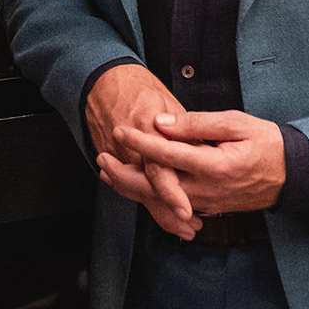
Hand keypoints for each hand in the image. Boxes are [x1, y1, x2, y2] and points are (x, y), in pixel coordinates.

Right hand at [85, 64, 199, 238]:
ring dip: (158, 211)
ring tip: (182, 227)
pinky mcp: (112, 158)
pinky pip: (128, 185)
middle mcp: (131, 144)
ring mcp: (118, 154)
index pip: (159, 168)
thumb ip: (186, 127)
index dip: (172, 193)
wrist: (103, 80)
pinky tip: (159, 210)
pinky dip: (144, 199)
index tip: (187, 212)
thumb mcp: (169, 100)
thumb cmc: (139, 87)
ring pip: (138, 192)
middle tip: (190, 228)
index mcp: (148, 127)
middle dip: (167, 213)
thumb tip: (205, 149)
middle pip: (147, 188)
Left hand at [112, 110, 286, 215]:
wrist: (292, 175)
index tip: (119, 129)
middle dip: (124, 173)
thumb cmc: (266, 143)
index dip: (140, 141)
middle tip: (101, 157)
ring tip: (108, 172)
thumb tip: (161, 123)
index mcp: (212, 166)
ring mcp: (205, 202)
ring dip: (131, 186)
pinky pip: (171, 205)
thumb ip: (197, 124)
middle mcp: (205, 190)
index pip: (166, 154)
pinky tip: (134, 185)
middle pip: (154, 186)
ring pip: (159, 199)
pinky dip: (149, 196)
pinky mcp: (207, 206)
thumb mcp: (236, 123)